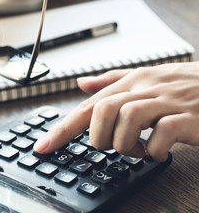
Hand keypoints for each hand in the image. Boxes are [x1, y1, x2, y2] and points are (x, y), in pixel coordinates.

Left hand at [34, 62, 198, 161]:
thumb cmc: (182, 85)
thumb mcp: (145, 77)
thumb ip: (111, 80)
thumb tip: (81, 83)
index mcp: (131, 82)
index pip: (87, 105)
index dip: (62, 128)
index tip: (44, 147)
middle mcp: (144, 88)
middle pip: (103, 110)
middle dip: (99, 137)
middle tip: (110, 145)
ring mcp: (166, 102)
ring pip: (127, 118)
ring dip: (125, 143)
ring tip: (136, 149)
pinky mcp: (187, 118)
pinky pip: (161, 134)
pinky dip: (154, 149)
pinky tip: (157, 151)